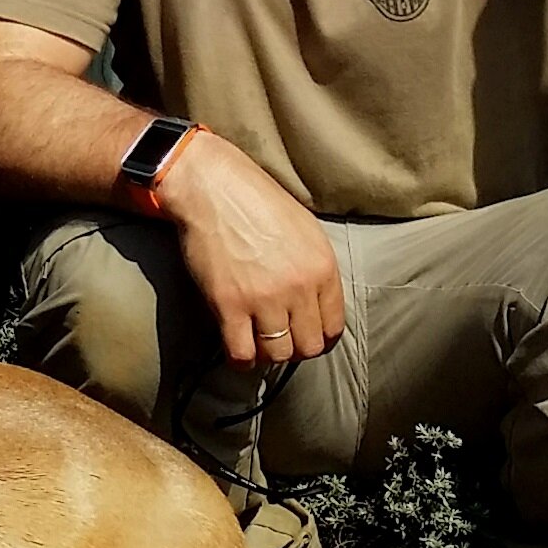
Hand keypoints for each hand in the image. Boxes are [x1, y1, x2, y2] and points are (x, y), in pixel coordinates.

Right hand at [153, 130, 342, 366]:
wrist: (214, 187)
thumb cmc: (257, 201)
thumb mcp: (305, 230)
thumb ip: (315, 269)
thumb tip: (316, 304)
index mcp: (322, 267)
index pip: (333, 326)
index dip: (319, 337)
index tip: (305, 336)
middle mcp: (299, 286)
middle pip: (308, 346)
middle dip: (295, 347)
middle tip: (280, 339)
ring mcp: (264, 298)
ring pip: (277, 354)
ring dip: (268, 353)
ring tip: (258, 342)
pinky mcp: (229, 305)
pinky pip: (241, 353)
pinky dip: (241, 359)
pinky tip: (239, 350)